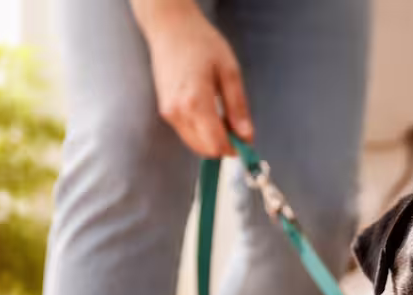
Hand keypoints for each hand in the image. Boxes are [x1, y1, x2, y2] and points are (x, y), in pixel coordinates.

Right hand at [142, 6, 253, 156]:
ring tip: (224, 116)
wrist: (170, 28)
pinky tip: (211, 113)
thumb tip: (247, 136)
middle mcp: (178, 111)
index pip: (216, 144)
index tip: (246, 142)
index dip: (234, 149)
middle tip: (237, 128)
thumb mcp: (229, 72)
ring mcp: (169, 112)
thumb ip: (238, 107)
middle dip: (224, 144)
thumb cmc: (201, 43)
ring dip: (212, 139)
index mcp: (196, 101)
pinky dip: (202, 131)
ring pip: (195, 144)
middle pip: (205, 149)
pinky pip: (187, 132)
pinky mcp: (165, 110)